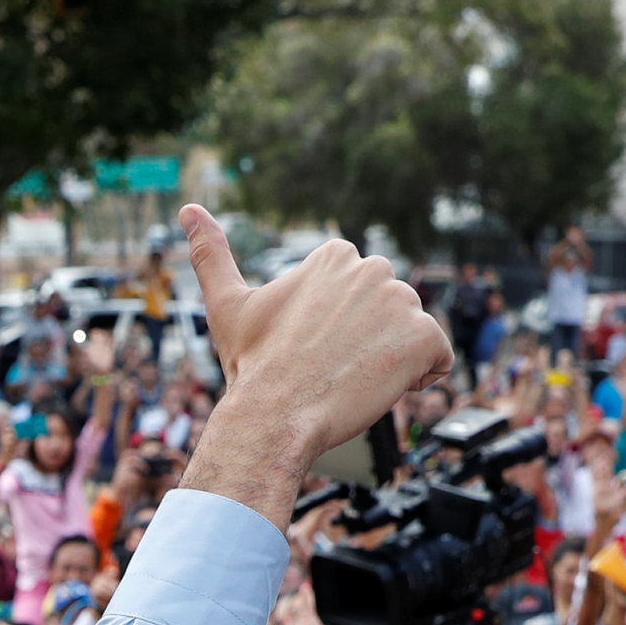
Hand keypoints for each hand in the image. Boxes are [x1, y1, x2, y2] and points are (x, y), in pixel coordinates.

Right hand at [178, 205, 449, 485]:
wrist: (275, 415)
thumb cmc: (253, 365)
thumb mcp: (228, 303)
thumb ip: (211, 253)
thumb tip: (187, 209)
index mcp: (336, 256)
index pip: (360, 294)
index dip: (341, 327)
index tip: (314, 348)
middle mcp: (375, 269)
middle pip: (389, 312)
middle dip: (369, 340)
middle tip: (330, 367)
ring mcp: (403, 302)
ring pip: (410, 335)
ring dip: (391, 360)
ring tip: (352, 379)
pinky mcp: (425, 337)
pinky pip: (438, 359)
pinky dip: (419, 377)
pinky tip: (380, 387)